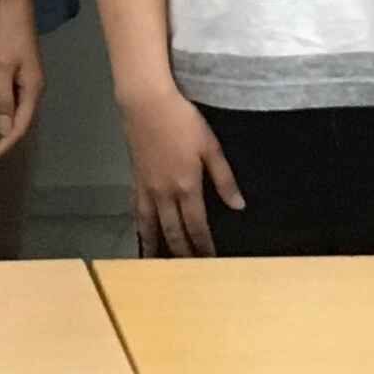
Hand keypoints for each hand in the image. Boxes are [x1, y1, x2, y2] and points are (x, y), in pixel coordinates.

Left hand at [0, 0, 42, 172]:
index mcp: (32, 89)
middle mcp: (31, 87)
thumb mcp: (1, 64)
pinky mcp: (12, 68)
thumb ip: (3, 97)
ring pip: (9, 112)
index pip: (17, 129)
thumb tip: (4, 129)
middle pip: (15, 124)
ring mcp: (22, 78)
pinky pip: (4, 99)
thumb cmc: (5, 29)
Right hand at [120, 84, 241, 255]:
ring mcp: (147, 188)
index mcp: (187, 186)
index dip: (204, 246)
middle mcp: (165, 193)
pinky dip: (140, 227)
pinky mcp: (135, 179)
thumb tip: (238, 205)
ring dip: (156, 247)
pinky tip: (142, 234)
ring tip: (159, 264)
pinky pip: (137, 211)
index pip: (197, 226)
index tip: (210, 262)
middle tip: (189, 271)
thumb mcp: (210, 146)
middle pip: (173, 231)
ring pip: (151, 226)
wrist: (146, 103)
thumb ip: (224, 178)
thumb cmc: (182, 120)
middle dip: (182, 253)